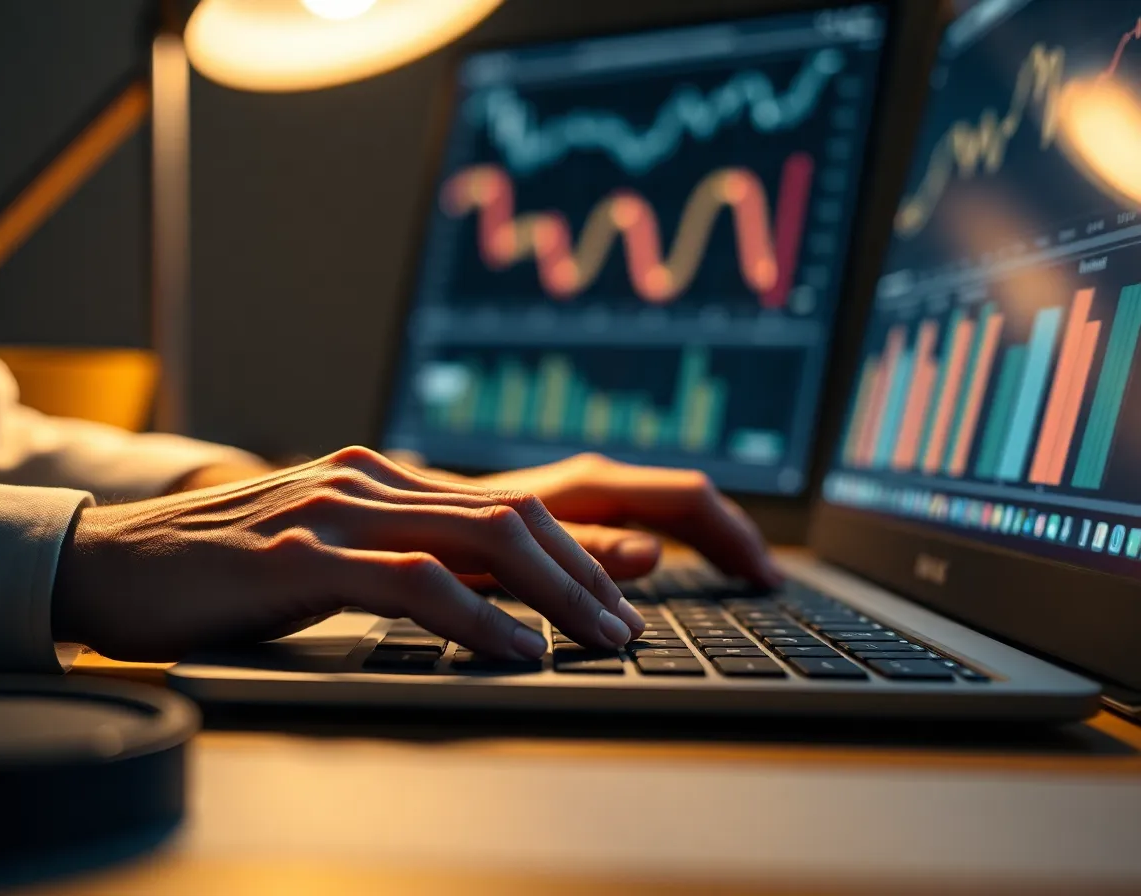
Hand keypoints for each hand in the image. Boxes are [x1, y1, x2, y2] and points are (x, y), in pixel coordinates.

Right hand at [51, 447, 645, 661]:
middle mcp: (371, 480)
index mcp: (383, 479)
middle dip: (586, 571)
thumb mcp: (331, 554)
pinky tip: (516, 651)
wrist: (113, 560)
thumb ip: (402, 557)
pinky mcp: (299, 554)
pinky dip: (477, 616)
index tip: (623, 594)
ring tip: (599, 639)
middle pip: (512, 514)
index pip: (506, 503)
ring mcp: (337, 511)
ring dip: (554, 593)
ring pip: (480, 538)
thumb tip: (488, 596)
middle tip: (627, 624)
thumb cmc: (227, 568)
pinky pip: (413, 581)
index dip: (577, 547)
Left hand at [474, 454, 780, 586]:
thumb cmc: (445, 540)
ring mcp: (581, 494)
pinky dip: (675, 542)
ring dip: (707, 539)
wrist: (395, 519)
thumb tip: (653, 552)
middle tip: (769, 578)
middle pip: (687, 499)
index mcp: (589, 488)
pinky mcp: (567, 511)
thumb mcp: (508, 556)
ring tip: (741, 573)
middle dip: (731, 535)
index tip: (766, 575)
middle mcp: (591, 482)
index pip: (687, 499)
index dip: (732, 535)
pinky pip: (641, 518)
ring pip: (665, 507)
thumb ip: (579, 551)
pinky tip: (679, 566)